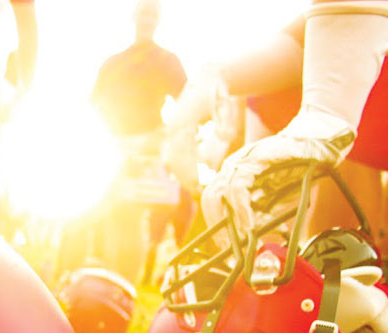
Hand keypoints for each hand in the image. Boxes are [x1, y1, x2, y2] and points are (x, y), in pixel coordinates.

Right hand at [164, 65, 228, 190]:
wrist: (207, 79)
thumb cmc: (218, 91)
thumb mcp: (224, 103)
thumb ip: (224, 120)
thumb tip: (225, 137)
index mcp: (183, 122)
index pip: (182, 151)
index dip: (188, 169)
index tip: (197, 183)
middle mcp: (173, 128)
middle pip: (173, 158)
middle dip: (183, 175)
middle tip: (196, 190)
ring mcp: (171, 130)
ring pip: (170, 157)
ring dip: (180, 173)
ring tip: (194, 187)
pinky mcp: (174, 133)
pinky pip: (172, 154)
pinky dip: (179, 166)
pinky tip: (189, 176)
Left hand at [201, 108, 355, 232]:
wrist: (321, 138)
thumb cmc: (299, 165)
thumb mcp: (278, 194)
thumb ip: (263, 211)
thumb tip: (254, 235)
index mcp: (234, 175)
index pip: (214, 203)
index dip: (216, 226)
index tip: (224, 247)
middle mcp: (232, 167)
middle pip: (211, 200)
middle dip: (217, 227)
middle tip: (229, 249)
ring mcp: (241, 160)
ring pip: (220, 195)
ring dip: (229, 221)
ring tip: (241, 240)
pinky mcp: (253, 158)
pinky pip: (238, 187)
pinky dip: (241, 210)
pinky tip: (250, 225)